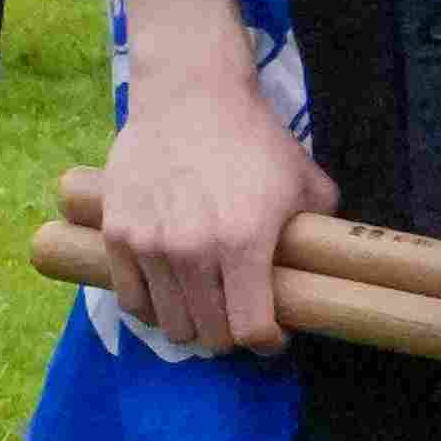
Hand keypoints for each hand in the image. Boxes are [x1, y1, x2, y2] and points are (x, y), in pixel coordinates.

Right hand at [98, 61, 335, 356]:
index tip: (272, 336)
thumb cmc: (254, 140)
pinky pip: (130, 299)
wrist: (190, 98)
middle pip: (209, 335)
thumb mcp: (307, 184)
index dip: (268, 343)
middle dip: (229, 335)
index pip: (252, 330)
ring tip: (200, 305)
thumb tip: (323, 269)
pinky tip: (166, 293)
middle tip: (235, 315)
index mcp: (244, 244)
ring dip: (190, 323)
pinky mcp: (116, 235)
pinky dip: (151, 306)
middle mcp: (192, 253)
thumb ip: (316, 234)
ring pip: (168, 324)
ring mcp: (149, 246)